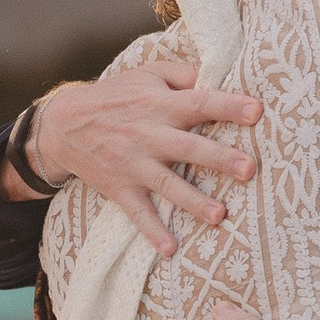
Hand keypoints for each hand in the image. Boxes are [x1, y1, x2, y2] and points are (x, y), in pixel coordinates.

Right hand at [20, 49, 263, 258]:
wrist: (63, 125)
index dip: (228, 106)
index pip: (199, 102)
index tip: (257, 111)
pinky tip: (170, 249)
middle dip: (219, 158)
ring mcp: (132, 164)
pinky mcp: (119, 188)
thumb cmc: (115, 97)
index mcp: (159, 105)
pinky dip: (152, 231)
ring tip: (219, 216)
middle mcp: (148, 135)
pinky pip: (137, 213)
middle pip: (188, 147)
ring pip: (167, 184)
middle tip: (249, 169)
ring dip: (193, 201)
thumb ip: (183, 73)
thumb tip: (220, 70)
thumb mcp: (147, 75)